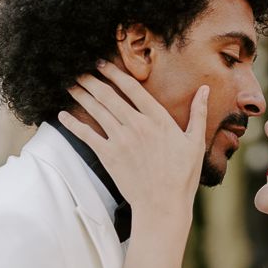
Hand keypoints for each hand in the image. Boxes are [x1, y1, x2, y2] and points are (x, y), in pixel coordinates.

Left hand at [58, 60, 208, 211]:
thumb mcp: (196, 142)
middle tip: (80, 70)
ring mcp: (121, 140)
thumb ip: (199, 113)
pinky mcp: (109, 156)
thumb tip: (205, 89)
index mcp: (158, 119)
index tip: (103, 64)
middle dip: (92, 80)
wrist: (163, 204)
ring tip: (71, 85)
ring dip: (81, 95)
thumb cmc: (183, 175)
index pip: (132, 88)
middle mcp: (137, 125)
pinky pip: (87, 135)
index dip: (115, 73)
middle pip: (109, 95)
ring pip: (96, 110)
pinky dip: (73, 124)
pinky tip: (62, 115)